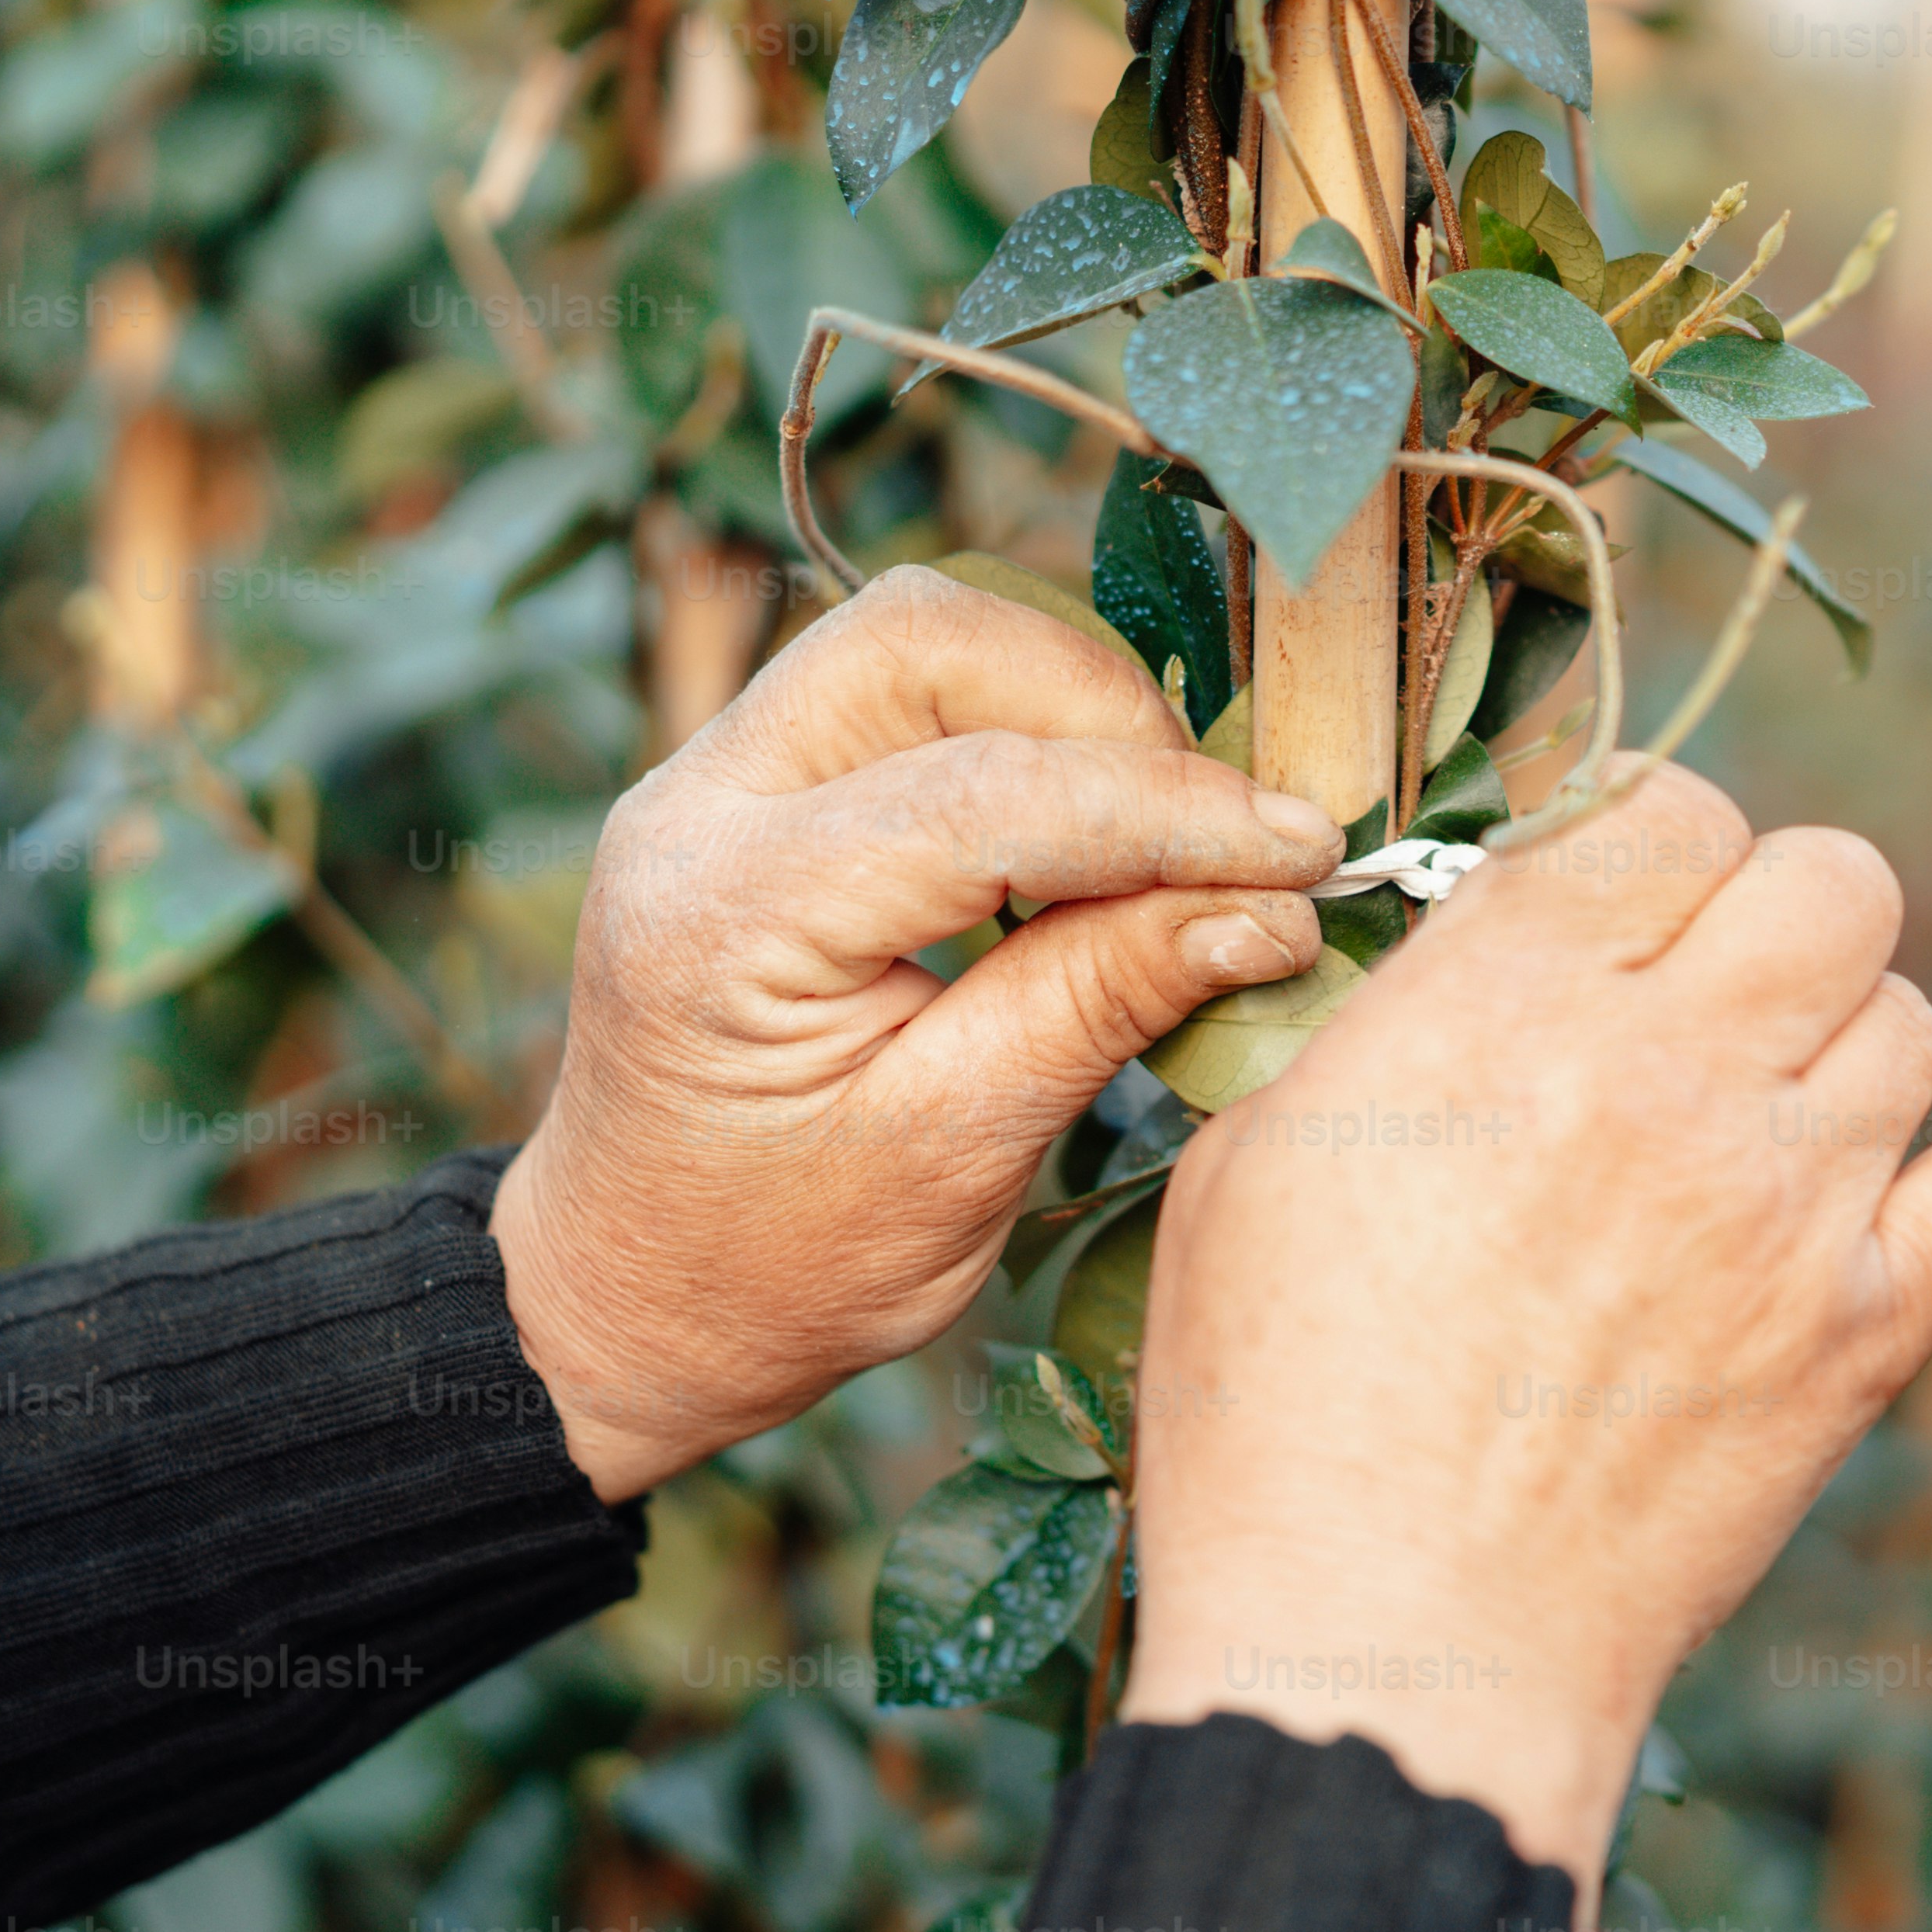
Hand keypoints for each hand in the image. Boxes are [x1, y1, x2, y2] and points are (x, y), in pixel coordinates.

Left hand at [491, 568, 1343, 1498]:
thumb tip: (1267, 909)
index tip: (1304, 856)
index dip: (1169, 814)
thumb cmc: (774, 1267)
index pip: (984, 796)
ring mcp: (711, 778)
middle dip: (1105, 713)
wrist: (627, 1295)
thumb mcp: (951, 1163)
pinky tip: (1084, 833)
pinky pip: (902, 688)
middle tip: (1218, 839)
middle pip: (930, 639)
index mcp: (728, 917)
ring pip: (920, 637)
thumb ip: (1097, 1007)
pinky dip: (1018, 729)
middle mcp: (696, 807)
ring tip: (1160, 837)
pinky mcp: (750, 781)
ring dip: (1064, 707)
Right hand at [1113, 758, 1931, 1914]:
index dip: (1634, 847)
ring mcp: (1796, 1208)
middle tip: (1680, 996)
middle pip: (1822, 880)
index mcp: (1508, 1012)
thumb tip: (1482, 942)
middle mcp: (1677, 1081)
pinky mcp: (1871, 1331)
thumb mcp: (1257, 1158)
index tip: (1601, 906)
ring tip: (1743, 1105)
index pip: (1659, 810)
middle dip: (1756, 911)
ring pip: (1902, 1016)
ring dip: (1832, 1032)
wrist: (1387, 1653)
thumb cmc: (1277, 1419)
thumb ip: (1388, 1016)